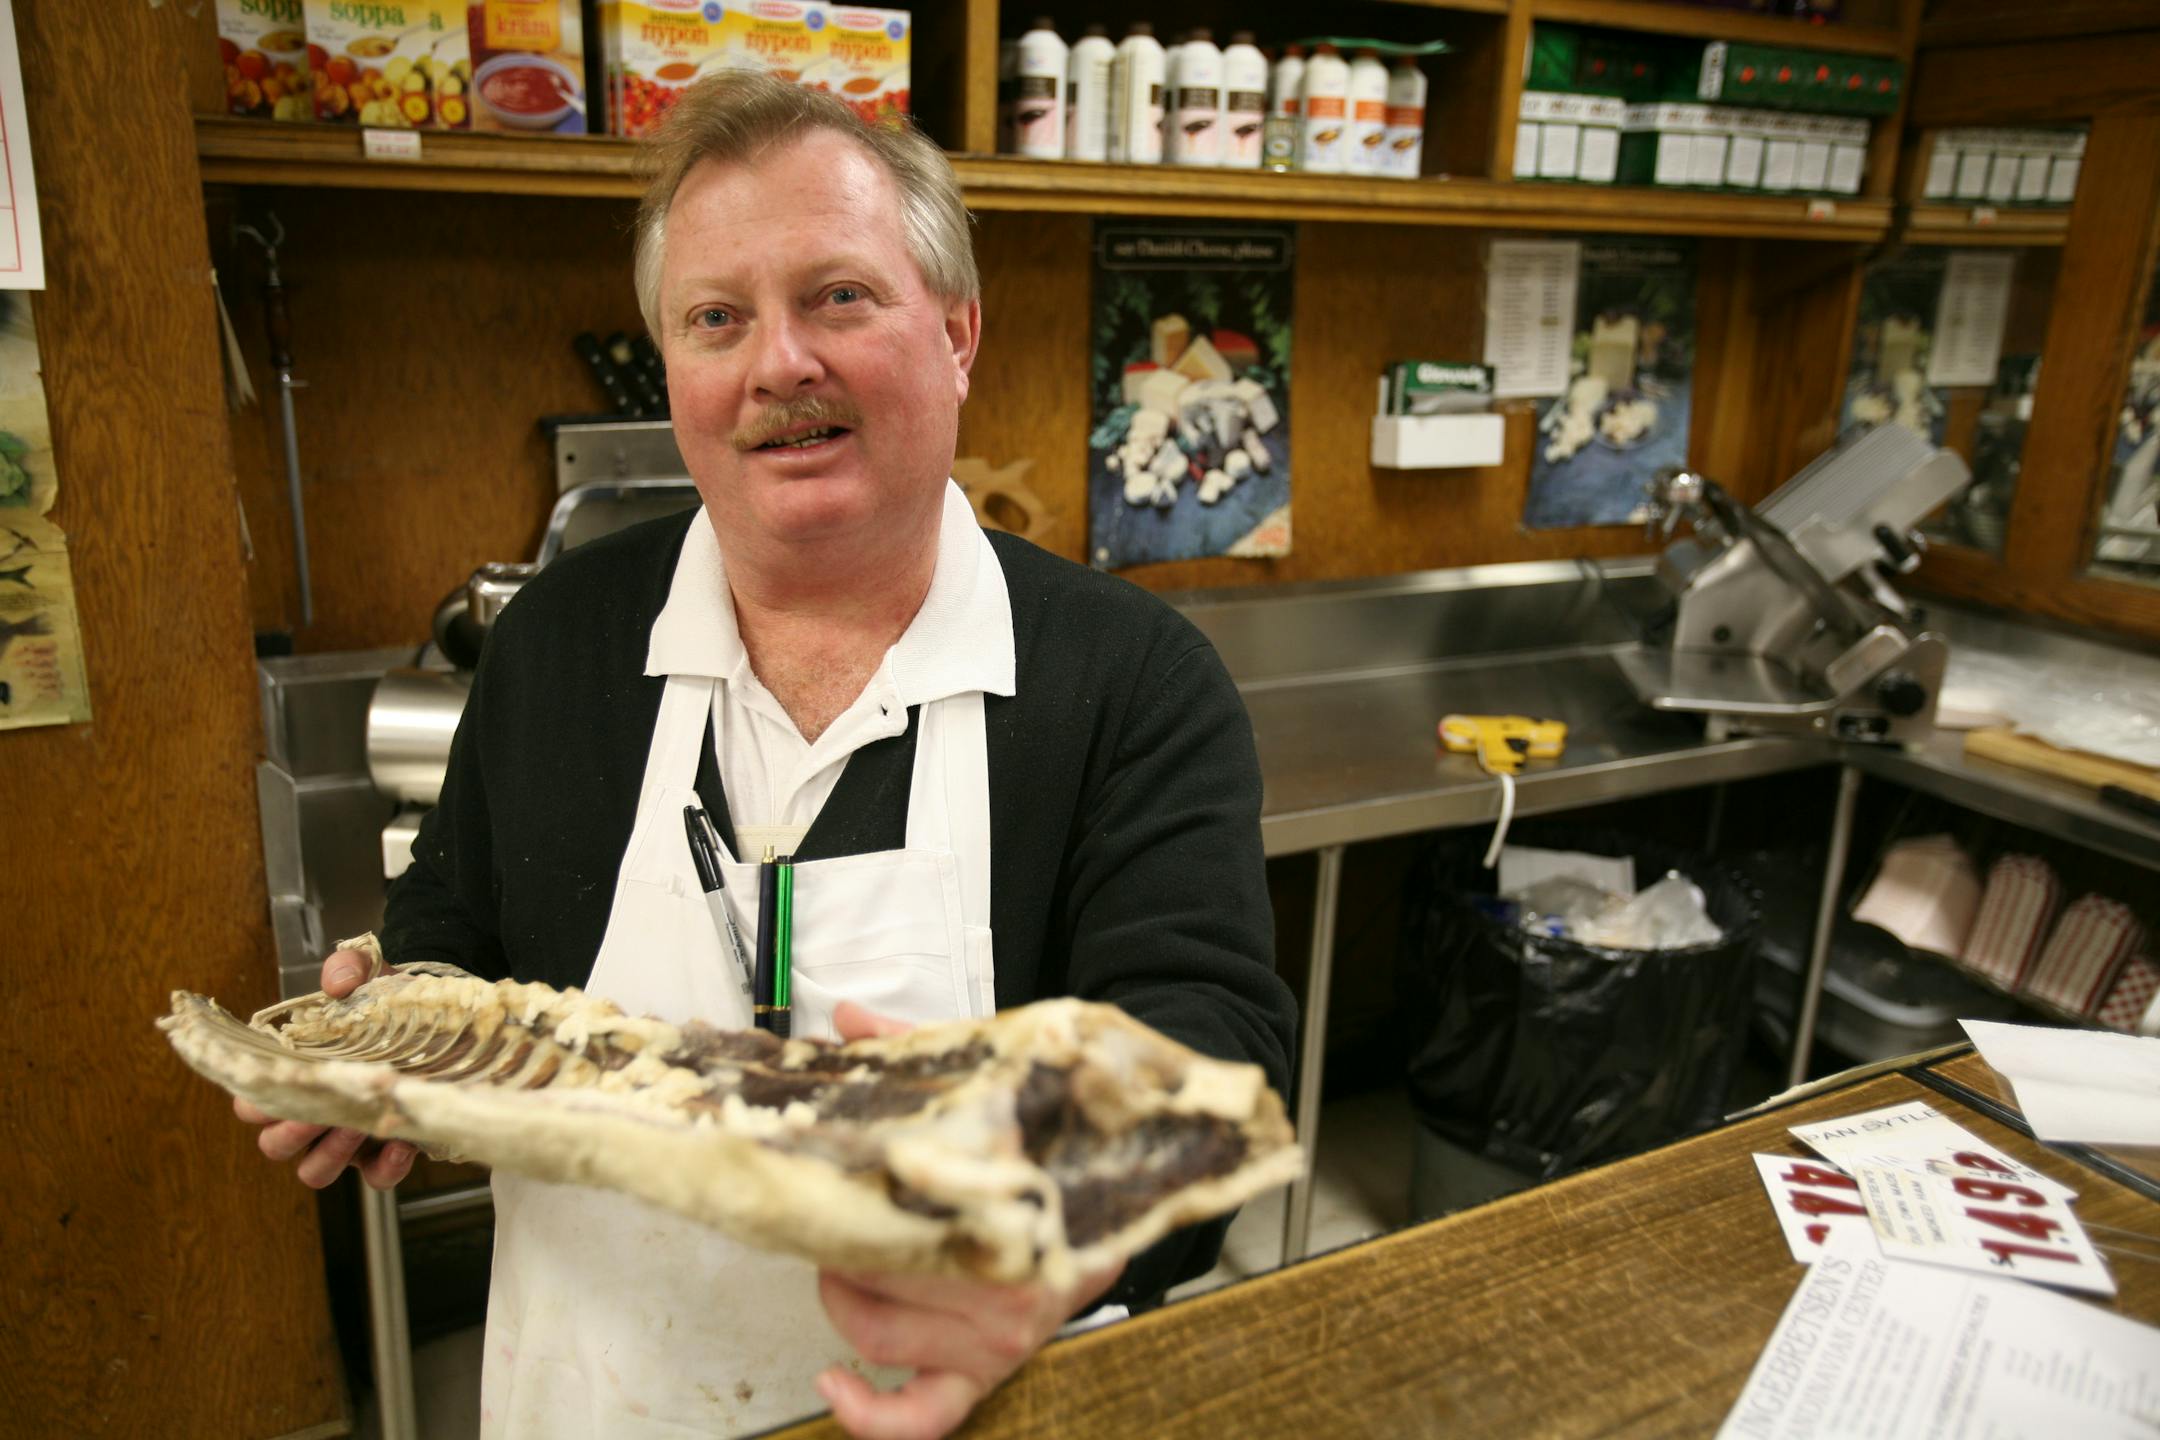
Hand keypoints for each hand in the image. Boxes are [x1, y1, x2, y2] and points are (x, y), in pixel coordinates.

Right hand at [232, 947, 416, 1190]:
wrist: (440, 1016)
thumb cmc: (386, 1000)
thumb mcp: (369, 976)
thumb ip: (348, 970)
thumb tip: (337, 981)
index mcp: (294, 1075)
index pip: (250, 1102)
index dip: (255, 1103)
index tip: (280, 1088)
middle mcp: (311, 1113)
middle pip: (274, 1145)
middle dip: (291, 1132)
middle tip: (319, 1111)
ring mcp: (344, 1137)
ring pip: (315, 1171)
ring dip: (331, 1154)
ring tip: (359, 1127)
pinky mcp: (384, 1150)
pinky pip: (375, 1176)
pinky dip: (384, 1167)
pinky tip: (402, 1141)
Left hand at [818, 1001, 1122, 1439]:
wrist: (1128, 1198)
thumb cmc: (1051, 1145)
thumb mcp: (995, 1086)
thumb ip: (918, 1053)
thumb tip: (846, 1020)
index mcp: (1006, 1195)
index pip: (902, 1196)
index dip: (846, 1182)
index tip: (821, 1163)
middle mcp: (1003, 1274)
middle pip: (877, 1266)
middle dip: (838, 1235)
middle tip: (827, 1207)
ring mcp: (999, 1331)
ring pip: (879, 1332)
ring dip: (843, 1298)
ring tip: (840, 1261)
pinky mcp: (991, 1369)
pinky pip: (925, 1414)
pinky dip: (870, 1412)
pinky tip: (835, 1381)